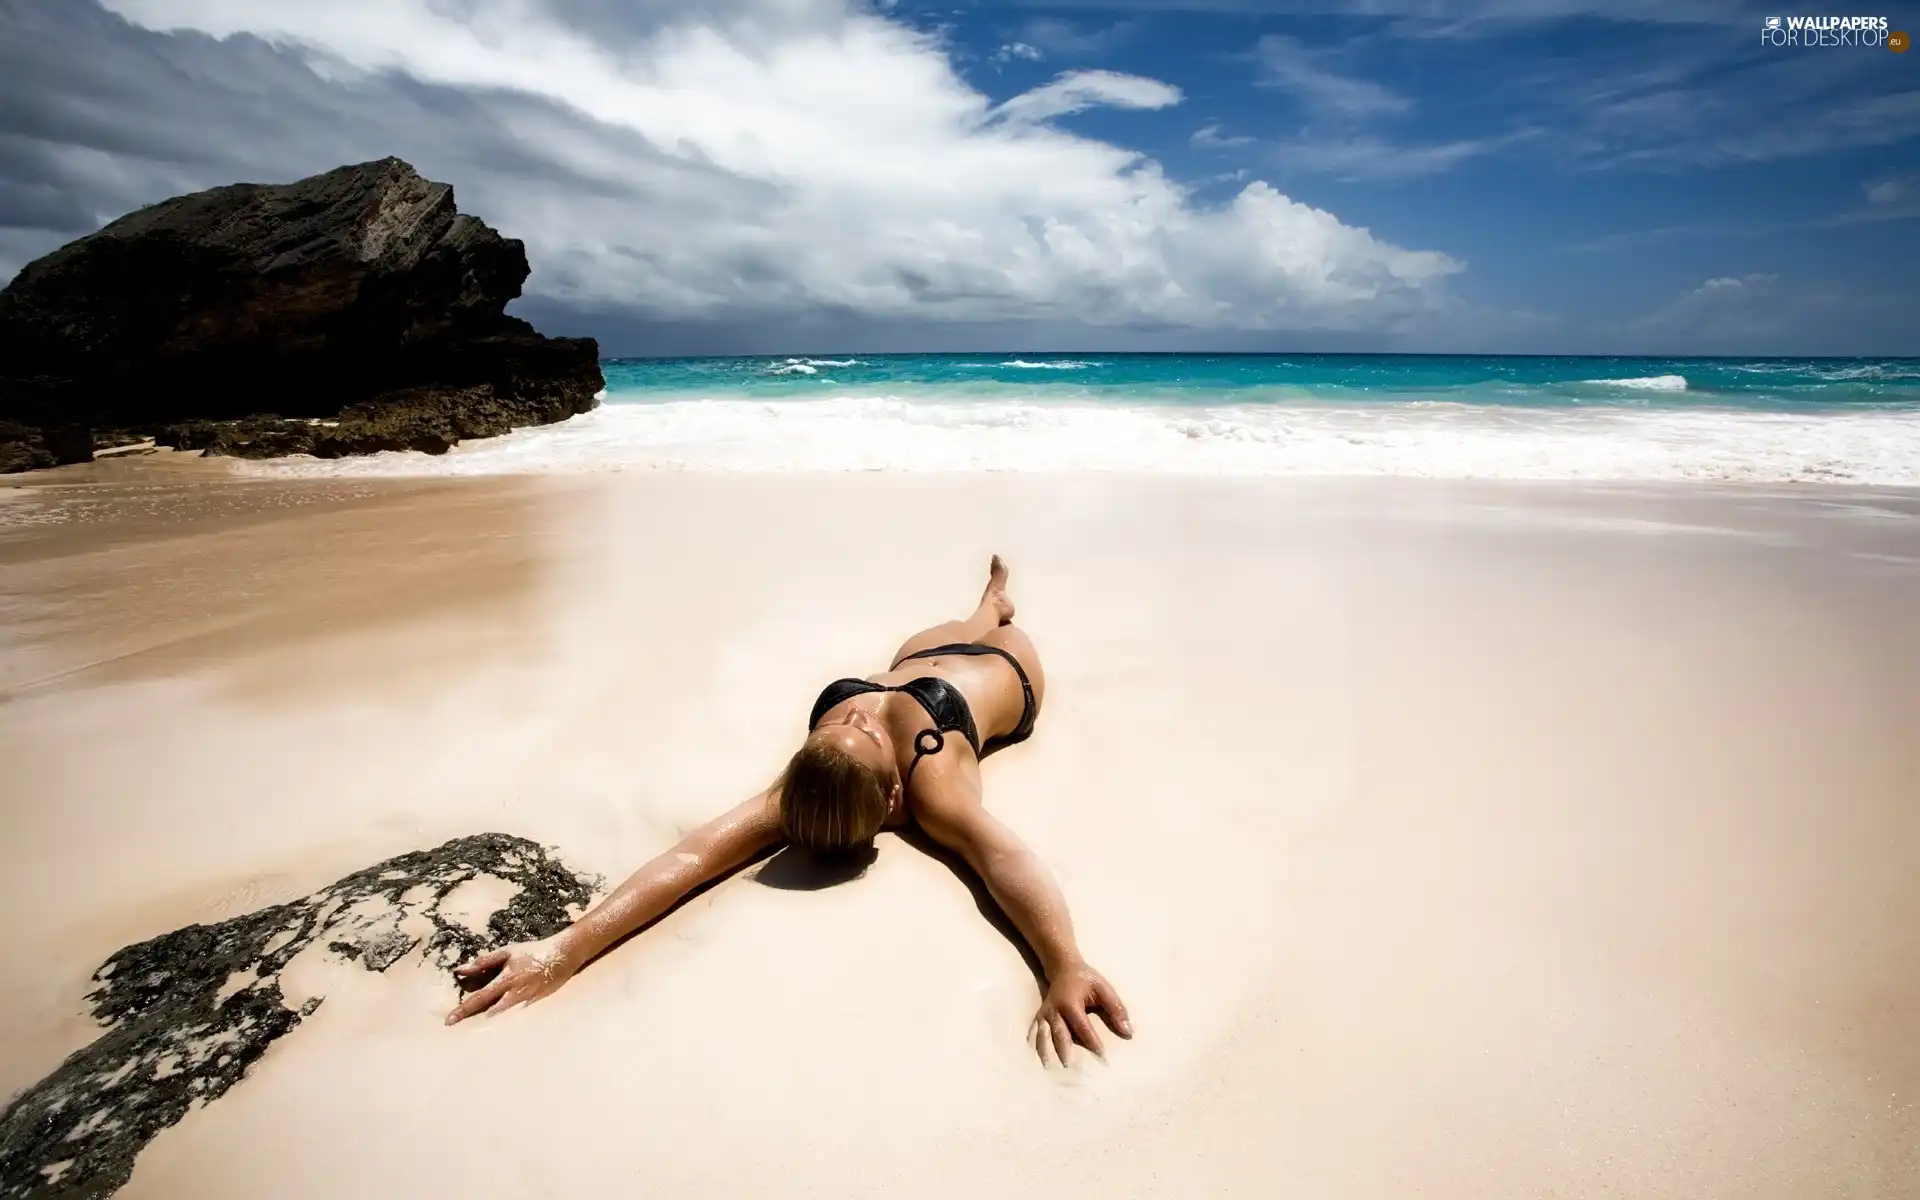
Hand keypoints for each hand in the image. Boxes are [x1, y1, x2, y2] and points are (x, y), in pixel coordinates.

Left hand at [444, 934, 578, 1024]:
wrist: (562, 955)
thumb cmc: (532, 952)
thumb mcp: (507, 952)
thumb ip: (484, 962)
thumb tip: (461, 969)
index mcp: (505, 980)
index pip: (479, 998)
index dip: (463, 1010)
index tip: (448, 1021)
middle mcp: (514, 995)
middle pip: (487, 1012)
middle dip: (471, 1019)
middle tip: (455, 1026)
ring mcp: (525, 1002)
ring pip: (501, 1016)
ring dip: (486, 1020)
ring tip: (472, 1027)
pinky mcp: (534, 1006)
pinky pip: (514, 1016)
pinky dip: (503, 1019)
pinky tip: (497, 1023)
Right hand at [1030, 961, 1131, 1065]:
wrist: (1063, 968)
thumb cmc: (1086, 979)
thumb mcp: (1104, 989)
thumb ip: (1116, 1009)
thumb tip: (1127, 1031)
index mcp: (1070, 1003)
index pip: (1082, 1027)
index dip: (1092, 1042)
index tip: (1102, 1056)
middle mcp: (1054, 1010)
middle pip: (1060, 1035)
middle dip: (1066, 1053)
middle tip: (1073, 1070)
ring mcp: (1044, 1013)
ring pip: (1044, 1036)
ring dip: (1047, 1053)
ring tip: (1050, 1069)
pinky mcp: (1039, 1016)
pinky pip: (1035, 1032)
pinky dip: (1036, 1045)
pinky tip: (1039, 1058)